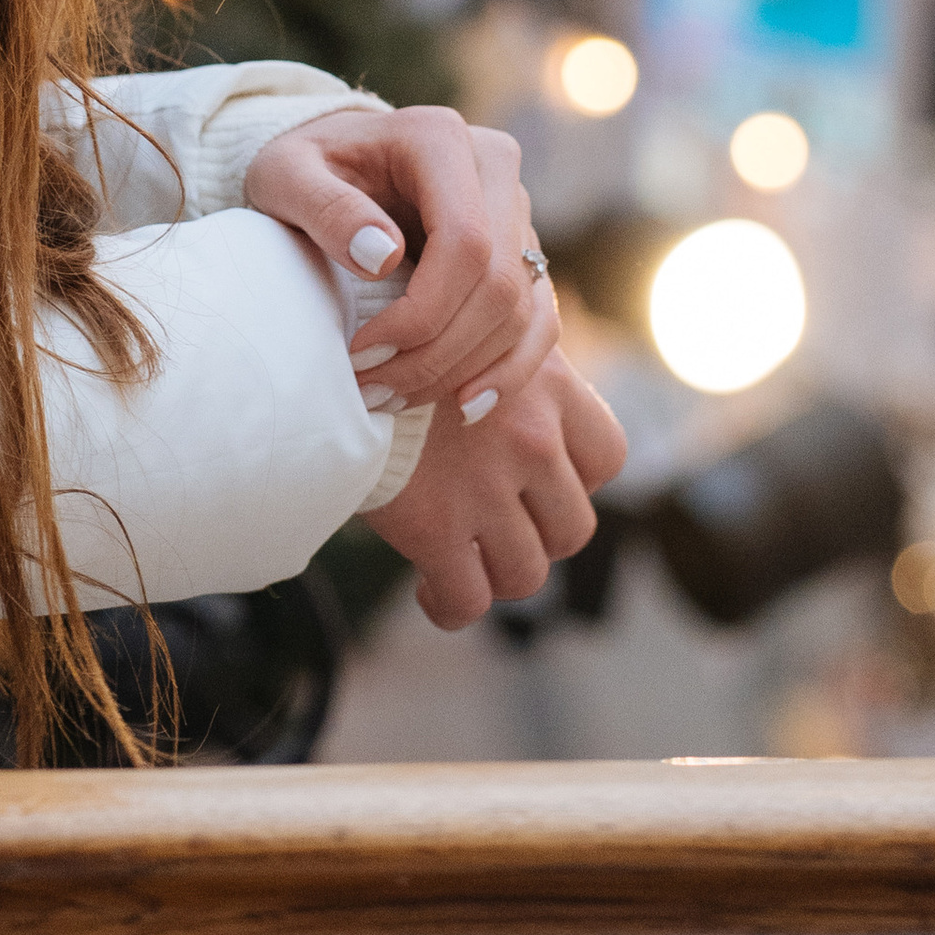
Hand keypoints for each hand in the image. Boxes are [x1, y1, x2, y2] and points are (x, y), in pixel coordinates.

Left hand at [244, 100, 553, 413]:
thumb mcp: (285, 174)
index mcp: (440, 138)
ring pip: (519, 311)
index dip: (421, 314)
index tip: (360, 352)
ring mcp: (515, 210)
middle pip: (498, 284)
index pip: (465, 242)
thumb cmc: (303, 169)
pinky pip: (538, 322)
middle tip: (372, 390)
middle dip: (437, 352)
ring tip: (392, 399)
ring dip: (462, 370)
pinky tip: (465, 406)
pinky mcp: (522, 252)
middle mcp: (493, 167)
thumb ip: (325, 207)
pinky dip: (509, 371)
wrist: (329, 165)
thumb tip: (383, 257)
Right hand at [363, 349, 628, 628]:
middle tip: (497, 527)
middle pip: (573, 528)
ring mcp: (485, 487)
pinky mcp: (435, 527)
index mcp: (546, 382)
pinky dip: (450, 605)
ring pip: (527, 574)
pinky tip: (429, 588)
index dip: (577, 479)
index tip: (538, 482)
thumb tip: (516, 413)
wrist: (327, 348)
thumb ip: (507, 373)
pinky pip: (468, 600)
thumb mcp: (470, 329)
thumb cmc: (393, 335)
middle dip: (538, 538)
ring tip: (465, 562)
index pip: (607, 455)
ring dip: (498, 575)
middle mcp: (530, 437)